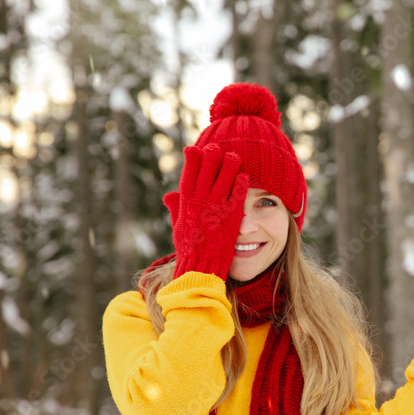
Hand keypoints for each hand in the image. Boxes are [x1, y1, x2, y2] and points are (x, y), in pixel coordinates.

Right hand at [164, 144, 248, 279]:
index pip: (188, 176)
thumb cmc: (188, 248)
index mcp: (186, 204)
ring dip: (228, 166)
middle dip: (210, 158)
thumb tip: (169, 195)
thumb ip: (176, 209)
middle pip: (206, 173)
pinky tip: (244, 176)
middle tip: (215, 147)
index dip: (191, 161)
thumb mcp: (178, 226)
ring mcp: (216, 209)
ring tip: (234, 156)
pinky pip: (237, 196)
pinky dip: (240, 185)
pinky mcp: (232, 217)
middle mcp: (200, 203)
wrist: (201, 267)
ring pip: (223, 180)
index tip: (194, 149)